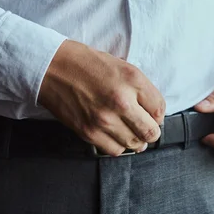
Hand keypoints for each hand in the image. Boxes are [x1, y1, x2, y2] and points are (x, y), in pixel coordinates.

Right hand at [39, 40, 165, 155]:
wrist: (53, 67)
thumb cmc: (87, 63)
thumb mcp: (122, 66)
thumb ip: (141, 89)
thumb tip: (154, 113)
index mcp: (132, 80)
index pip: (160, 109)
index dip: (158, 114)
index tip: (151, 114)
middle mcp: (121, 101)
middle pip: (151, 132)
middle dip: (151, 132)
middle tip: (145, 128)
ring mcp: (104, 119)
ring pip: (134, 144)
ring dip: (136, 141)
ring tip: (130, 132)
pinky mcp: (89, 132)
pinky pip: (114, 150)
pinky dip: (118, 145)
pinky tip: (115, 135)